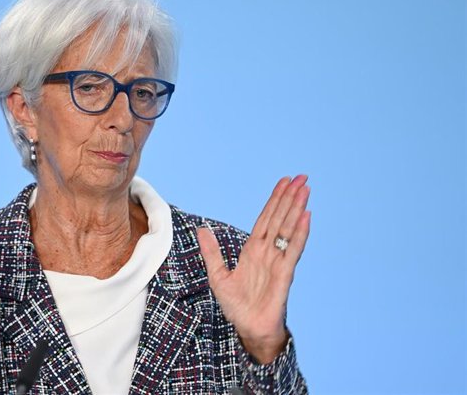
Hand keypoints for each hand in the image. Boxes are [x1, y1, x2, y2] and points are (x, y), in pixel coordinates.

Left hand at [198, 175, 310, 363]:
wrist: (248, 329)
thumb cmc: (237, 306)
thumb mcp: (218, 276)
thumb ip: (211, 252)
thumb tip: (201, 229)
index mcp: (253, 250)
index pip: (266, 219)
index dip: (275, 200)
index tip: (284, 182)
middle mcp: (268, 252)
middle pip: (280, 219)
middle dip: (290, 198)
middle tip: (301, 177)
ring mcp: (278, 261)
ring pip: (288, 230)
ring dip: (297, 209)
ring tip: (305, 189)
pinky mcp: (284, 274)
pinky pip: (293, 250)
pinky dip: (300, 233)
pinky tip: (306, 217)